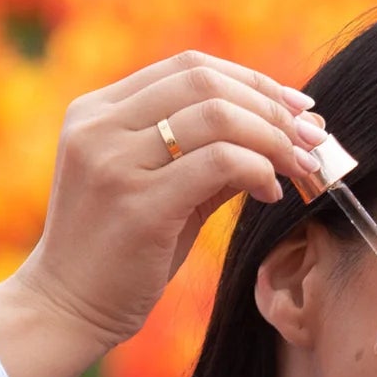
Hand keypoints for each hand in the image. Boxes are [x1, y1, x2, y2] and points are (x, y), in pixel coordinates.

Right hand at [0, 52, 324, 376]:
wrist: (64, 310)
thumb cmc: (115, 255)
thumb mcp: (153, 189)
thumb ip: (202, 155)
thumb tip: (276, 134)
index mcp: (96, 111)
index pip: (188, 66)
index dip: (251, 80)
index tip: (295, 107)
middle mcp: (100, 126)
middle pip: (205, 81)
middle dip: (271, 105)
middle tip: (312, 137)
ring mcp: (114, 163)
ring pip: (217, 117)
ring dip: (273, 138)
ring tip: (300, 167)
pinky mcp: (138, 205)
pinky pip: (219, 164)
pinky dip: (258, 170)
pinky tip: (272, 192)